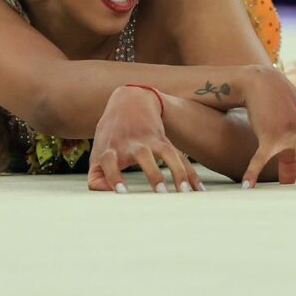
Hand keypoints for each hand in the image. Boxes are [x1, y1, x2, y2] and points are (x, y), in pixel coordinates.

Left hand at [88, 85, 203, 193]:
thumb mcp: (98, 152)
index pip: (109, 162)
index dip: (114, 176)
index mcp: (111, 148)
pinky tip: (198, 189)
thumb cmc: (111, 134)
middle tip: (161, 193)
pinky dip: (190, 173)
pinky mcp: (164, 140)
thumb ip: (96, 178)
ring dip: (177, 172)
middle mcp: (131, 143)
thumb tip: (108, 195)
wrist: (130, 101)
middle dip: (153, 174)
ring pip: (167, 153)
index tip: (122, 191)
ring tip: (184, 192)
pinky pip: (180, 157)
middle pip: (143, 156)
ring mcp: (150, 140)